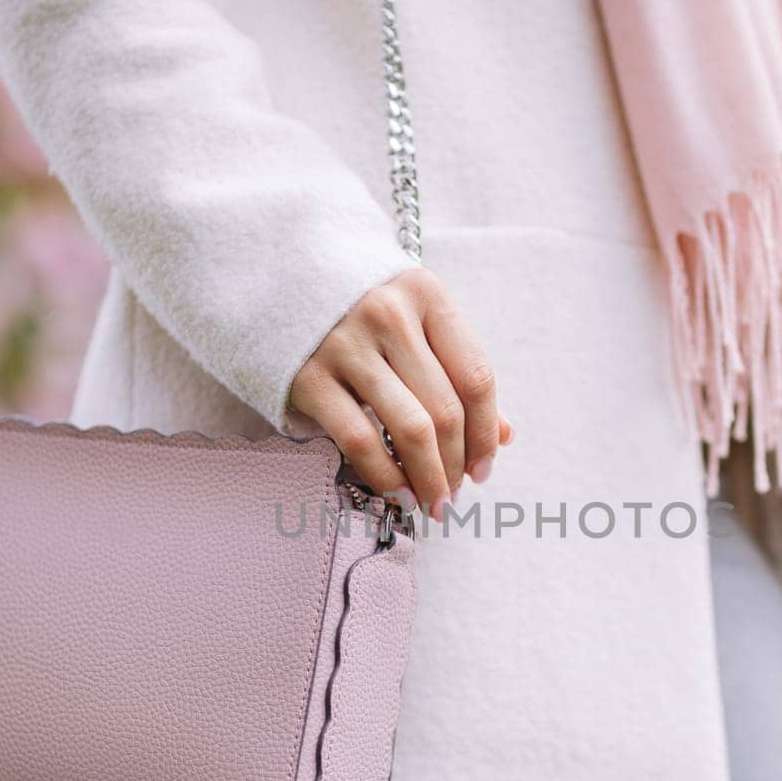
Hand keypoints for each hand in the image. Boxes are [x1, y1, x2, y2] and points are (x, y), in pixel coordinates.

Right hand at [289, 269, 512, 518]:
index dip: (486, 433)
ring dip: (428, 478)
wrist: (278, 278)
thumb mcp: (415, 319)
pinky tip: (397, 493)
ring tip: (432, 502)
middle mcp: (389, 315)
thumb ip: (457, 370)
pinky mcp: (309, 376)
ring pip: (409, 430)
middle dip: (456, 464)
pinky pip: (360, 441)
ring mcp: (346, 344)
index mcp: (426, 295)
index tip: (484, 468)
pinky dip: (386, 476)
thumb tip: (503, 437)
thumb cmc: (360, 305)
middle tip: (455, 495)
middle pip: (445, 409)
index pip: (476, 377)